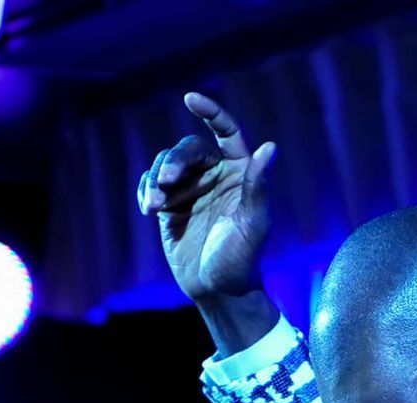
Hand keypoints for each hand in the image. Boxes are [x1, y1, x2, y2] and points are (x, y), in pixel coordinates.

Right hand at [139, 92, 276, 302]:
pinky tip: (149, 208)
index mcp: (240, 172)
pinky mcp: (169, 206)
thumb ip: (258, 186)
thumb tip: (270, 147)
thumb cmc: (243, 259)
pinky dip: (146, 191)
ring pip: (165, 164)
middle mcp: (214, 175)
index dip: (211, 113)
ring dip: (156, 178)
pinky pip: (151, 185)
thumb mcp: (253, 223)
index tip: (191, 99)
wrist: (218, 290)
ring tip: (156, 203)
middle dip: (174, 160)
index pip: (226, 132)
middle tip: (168, 180)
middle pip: (188, 149)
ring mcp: (190, 189)